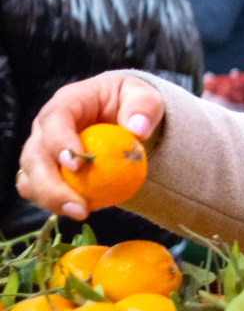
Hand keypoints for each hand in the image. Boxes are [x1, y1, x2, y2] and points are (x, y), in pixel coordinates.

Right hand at [17, 73, 164, 220]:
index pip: (55, 118)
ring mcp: (45, 150)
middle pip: (34, 155)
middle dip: (50, 184)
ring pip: (31, 177)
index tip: (76, 165)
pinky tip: (81, 211)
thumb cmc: (132, 104)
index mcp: (69, 102)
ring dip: (50, 199)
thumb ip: (144, 108)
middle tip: (79, 206)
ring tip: (80, 213)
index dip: (59, 141)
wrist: (127, 116)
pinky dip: (55, 203)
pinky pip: (40, 190)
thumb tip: (138, 129)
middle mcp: (48, 126)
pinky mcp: (50, 171)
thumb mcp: (145, 97)